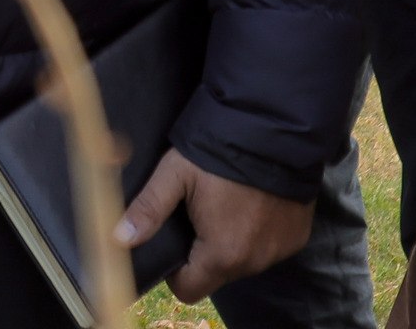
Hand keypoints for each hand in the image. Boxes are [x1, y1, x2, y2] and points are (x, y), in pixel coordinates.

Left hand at [113, 147, 312, 302]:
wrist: (276, 126)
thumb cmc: (221, 149)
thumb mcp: (176, 173)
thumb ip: (148, 208)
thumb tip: (119, 237)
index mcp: (222, 254)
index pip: (189, 289)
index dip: (176, 269)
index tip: (178, 238)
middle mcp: (254, 261)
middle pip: (216, 274)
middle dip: (205, 250)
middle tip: (202, 210)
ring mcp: (279, 250)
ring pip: (243, 260)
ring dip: (234, 241)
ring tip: (229, 202)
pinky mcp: (296, 237)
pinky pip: (269, 246)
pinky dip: (259, 232)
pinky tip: (254, 202)